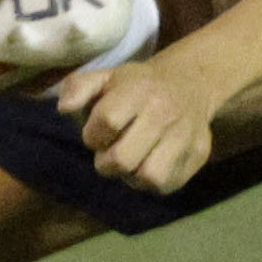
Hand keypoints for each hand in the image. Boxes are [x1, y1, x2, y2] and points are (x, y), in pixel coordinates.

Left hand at [59, 49, 225, 195]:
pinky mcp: (197, 155)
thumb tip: (64, 108)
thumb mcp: (105, 77)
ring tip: (131, 162)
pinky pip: (166, 185)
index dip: (93, 135)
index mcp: (137, 91)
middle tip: (110, 153)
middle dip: (106, 163)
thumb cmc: (137, 85)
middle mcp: (164, 113)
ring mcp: (184, 136)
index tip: (96, 134)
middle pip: (123, 159)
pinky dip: (151, 182)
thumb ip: (78, 87)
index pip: (107, 122)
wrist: (190, 84)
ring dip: (131, 176)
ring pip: (148, 177)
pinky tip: (148, 164)